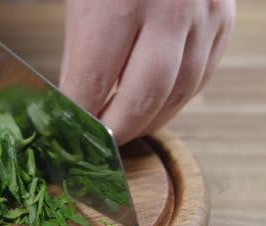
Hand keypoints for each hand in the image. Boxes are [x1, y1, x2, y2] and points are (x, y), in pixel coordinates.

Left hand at [60, 0, 235, 144]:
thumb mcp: (84, 1)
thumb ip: (82, 53)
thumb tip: (78, 100)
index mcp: (121, 3)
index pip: (95, 79)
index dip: (82, 112)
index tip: (72, 129)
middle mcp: (169, 11)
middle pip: (145, 95)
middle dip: (119, 128)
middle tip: (102, 141)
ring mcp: (203, 15)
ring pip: (180, 92)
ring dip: (150, 120)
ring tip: (127, 129)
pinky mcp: (223, 19)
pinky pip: (201, 76)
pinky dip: (176, 100)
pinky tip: (157, 105)